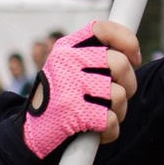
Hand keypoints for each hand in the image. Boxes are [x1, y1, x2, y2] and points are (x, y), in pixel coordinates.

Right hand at [23, 24, 141, 159]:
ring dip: (118, 111)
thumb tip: (132, 55)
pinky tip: (96, 132)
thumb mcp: (68, 71)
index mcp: (66, 48)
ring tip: (102, 116)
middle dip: (128, 84)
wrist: (30, 134)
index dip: (128, 42)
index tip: (134, 58)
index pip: (104, 29)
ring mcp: (68, 86)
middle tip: (116, 96)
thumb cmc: (58, 102)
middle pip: (120, 63)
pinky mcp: (73, 113)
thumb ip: (95, 59)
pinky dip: (109, 132)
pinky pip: (111, 120)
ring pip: (119, 95)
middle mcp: (65, 61)